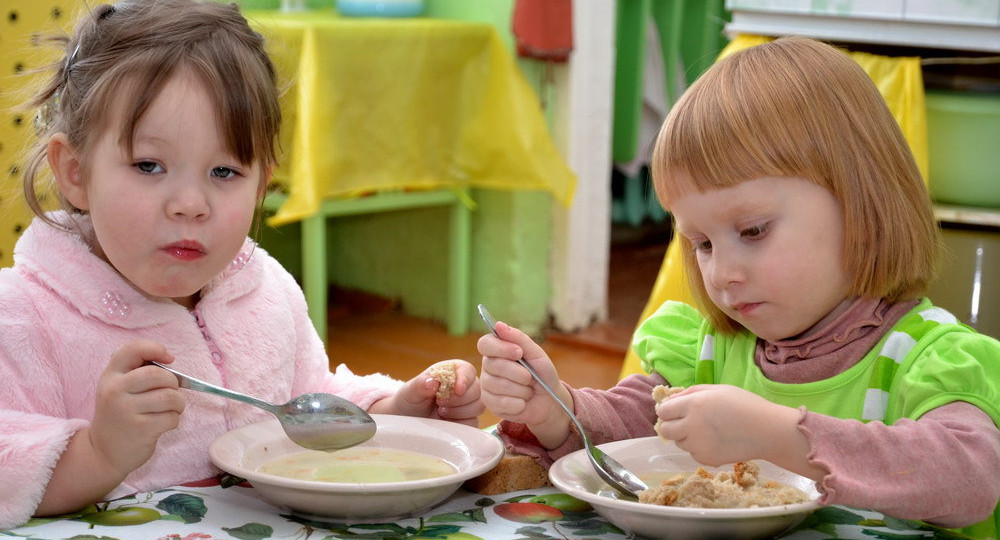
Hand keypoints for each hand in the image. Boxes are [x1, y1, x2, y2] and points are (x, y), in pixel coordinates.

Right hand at [89, 340, 185, 476]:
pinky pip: (172, 417)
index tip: (169, 359)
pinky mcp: (141, 429)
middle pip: (158, 375)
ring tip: (170, 409)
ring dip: (178, 403)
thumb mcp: (117, 388)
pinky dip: (174, 420)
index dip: (156, 348)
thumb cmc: (118, 414)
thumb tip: (169, 359)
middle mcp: (115, 391)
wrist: (103, 452)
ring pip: (170, 397)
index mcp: (111, 376)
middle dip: (173, 383)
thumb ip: (136, 370)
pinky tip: (162, 423)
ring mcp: (127, 410)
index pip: (133, 349)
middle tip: (171, 391)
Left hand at [381, 360, 483, 425]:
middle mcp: (463, 387)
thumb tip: (433, 382)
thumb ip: (420, 385)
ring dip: (459, 412)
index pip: (468, 370)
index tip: (457, 390)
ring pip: (478, 406)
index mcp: (451, 372)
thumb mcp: (410, 392)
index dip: (465, 380)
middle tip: (440, 403)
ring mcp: (467, 405)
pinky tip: (446, 423)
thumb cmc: (410, 401)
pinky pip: (474, 423)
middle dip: (459, 399)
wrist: (407, 421)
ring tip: (441, 412)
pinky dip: (460, 424)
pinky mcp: (468, 421)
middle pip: (477, 390)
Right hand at [478, 320, 571, 447]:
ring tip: (528, 390)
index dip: (501, 348)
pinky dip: (518, 403)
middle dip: (518, 373)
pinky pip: (501, 403)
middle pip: (493, 365)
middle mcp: (488, 367)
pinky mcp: (491, 404)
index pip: (485, 344)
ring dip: (522, 389)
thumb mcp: (536, 354)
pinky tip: (523, 402)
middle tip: (530, 377)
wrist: (549, 401)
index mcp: (496, 351)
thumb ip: (519, 338)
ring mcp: (487, 386)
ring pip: (499, 385)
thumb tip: (498, 324)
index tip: (518, 352)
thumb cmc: (542, 374)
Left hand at [654, 385, 801, 466]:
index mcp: (694, 404)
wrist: (768, 431)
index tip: (676, 410)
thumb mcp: (717, 389)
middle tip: (689, 422)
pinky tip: (716, 442)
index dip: (668, 410)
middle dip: (673, 425)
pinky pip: (693, 453)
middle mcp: (691, 426)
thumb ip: (691, 393)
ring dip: (687, 437)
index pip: (663, 411)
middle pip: (666, 430)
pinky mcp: (706, 460)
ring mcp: (698, 446)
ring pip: (680, 443)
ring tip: (708, 431)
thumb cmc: (745, 405)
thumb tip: (670, 401)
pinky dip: (699, 448)